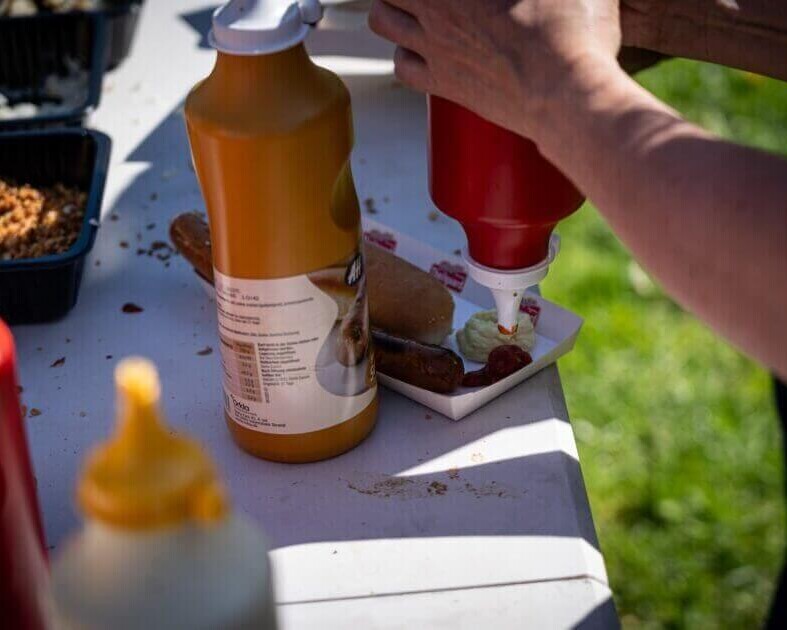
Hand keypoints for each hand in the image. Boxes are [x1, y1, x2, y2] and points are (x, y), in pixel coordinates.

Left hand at [368, 0, 621, 137]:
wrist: (568, 96)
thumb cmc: (573, 33)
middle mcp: (437, 9)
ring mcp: (435, 47)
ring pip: (381, 19)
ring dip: (394, 9)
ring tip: (419, 9)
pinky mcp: (443, 84)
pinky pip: (400, 66)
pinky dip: (405, 54)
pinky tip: (425, 50)